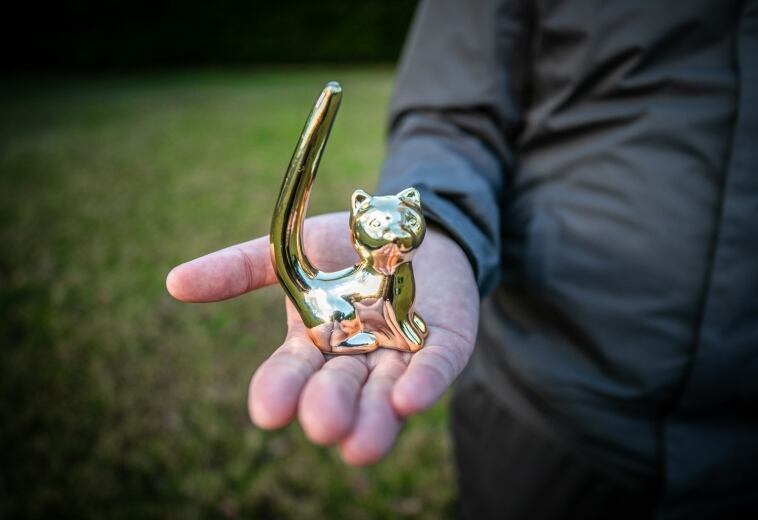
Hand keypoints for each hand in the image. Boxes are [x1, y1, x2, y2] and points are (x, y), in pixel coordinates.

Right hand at [166, 211, 478, 464]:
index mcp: (315, 342)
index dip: (279, 390)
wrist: (412, 225)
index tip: (266, 412)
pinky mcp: (445, 344)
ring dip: (374, 420)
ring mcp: (402, 355)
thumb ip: (240, 268)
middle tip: (319, 424)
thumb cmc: (348, 243)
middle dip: (329, 407)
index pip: (292, 373)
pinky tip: (408, 401)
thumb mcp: (293, 250)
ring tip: (360, 447)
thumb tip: (173, 283)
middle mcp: (356, 358)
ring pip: (385, 395)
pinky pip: (436, 368)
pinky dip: (423, 384)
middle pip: (339, 390)